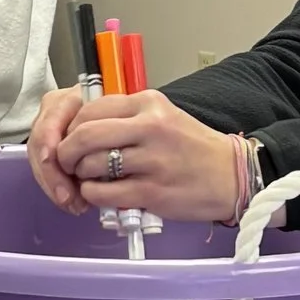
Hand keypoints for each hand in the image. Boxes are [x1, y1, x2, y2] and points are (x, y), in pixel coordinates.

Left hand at [29, 88, 244, 220]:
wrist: (232, 176)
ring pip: (90, 165)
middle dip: (66, 152)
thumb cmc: (193, 148)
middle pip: (84, 135)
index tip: (70, 140)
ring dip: (80, 176)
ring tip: (89, 180)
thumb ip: (126, 118)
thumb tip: (81, 129)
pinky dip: (92, 195)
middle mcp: (149, 127)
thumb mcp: (163, 117)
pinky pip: (102, 193)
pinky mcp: (152, 191)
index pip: (90, 109)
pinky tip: (101, 195)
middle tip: (68, 163)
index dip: (71, 128)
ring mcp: (151, 160)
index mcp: (149, 103)